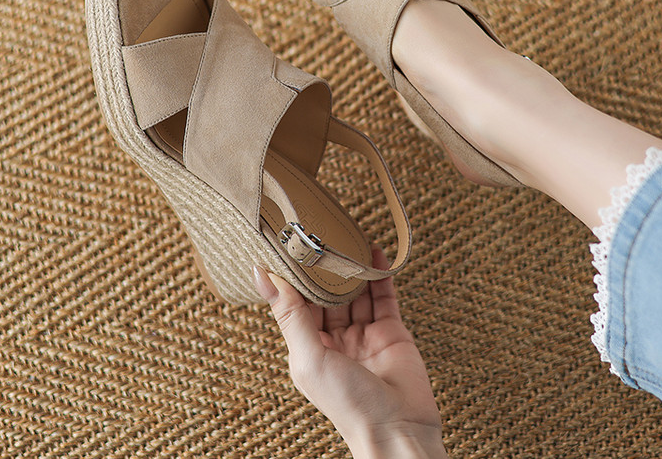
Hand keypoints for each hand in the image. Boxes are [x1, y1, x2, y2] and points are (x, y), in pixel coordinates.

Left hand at [253, 247, 445, 457]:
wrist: (399, 430)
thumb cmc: (348, 404)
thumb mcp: (309, 356)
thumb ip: (289, 313)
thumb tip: (261, 274)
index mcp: (310, 349)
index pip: (298, 303)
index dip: (295, 276)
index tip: (289, 245)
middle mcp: (336, 340)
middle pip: (328, 295)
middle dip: (324, 268)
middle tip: (319, 232)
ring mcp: (364, 335)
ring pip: (355, 292)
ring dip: (351, 266)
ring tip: (346, 235)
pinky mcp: (391, 331)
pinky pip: (383, 296)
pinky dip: (379, 273)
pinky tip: (373, 251)